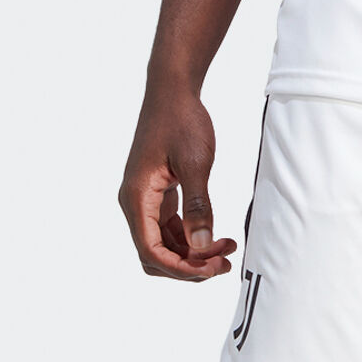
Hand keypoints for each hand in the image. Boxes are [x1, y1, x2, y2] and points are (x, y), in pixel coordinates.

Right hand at [119, 80, 236, 281]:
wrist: (172, 93)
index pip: (151, 251)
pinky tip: (216, 236)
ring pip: (164, 245)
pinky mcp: (158, 196)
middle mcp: (135, 204)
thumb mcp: (195, 164)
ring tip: (226, 249)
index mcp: (137, 198)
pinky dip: (191, 238)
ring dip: (192, 254)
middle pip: (154, 255)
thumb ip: (199, 207)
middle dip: (187, 266)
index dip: (181, 268)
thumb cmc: (180, 121)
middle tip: (222, 263)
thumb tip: (203, 246)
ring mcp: (146, 201)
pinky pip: (170, 229)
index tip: (211, 268)